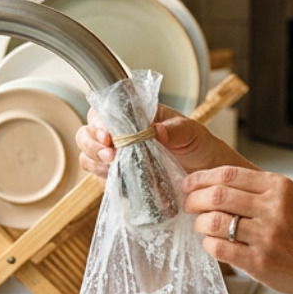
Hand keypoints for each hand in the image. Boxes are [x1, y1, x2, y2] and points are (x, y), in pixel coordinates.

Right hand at [76, 104, 240, 177]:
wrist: (205, 174)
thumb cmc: (197, 146)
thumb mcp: (192, 132)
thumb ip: (175, 129)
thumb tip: (156, 130)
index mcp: (134, 116)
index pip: (103, 112)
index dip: (98, 123)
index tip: (108, 135)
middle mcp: (121, 135)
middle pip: (87, 134)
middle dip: (92, 144)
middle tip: (110, 154)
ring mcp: (118, 157)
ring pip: (88, 156)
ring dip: (94, 161)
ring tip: (112, 166)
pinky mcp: (120, 178)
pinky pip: (100, 178)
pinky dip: (103, 179)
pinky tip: (116, 181)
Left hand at [181, 164, 292, 293]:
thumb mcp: (287, 200)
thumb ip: (254, 191)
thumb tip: (209, 186)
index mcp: (278, 187)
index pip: (228, 174)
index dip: (201, 178)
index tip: (188, 184)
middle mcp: (273, 208)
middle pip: (217, 195)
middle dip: (194, 199)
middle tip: (188, 205)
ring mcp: (267, 236)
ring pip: (213, 221)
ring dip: (199, 223)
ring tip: (201, 226)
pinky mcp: (260, 261)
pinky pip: (219, 248)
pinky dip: (208, 244)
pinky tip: (212, 244)